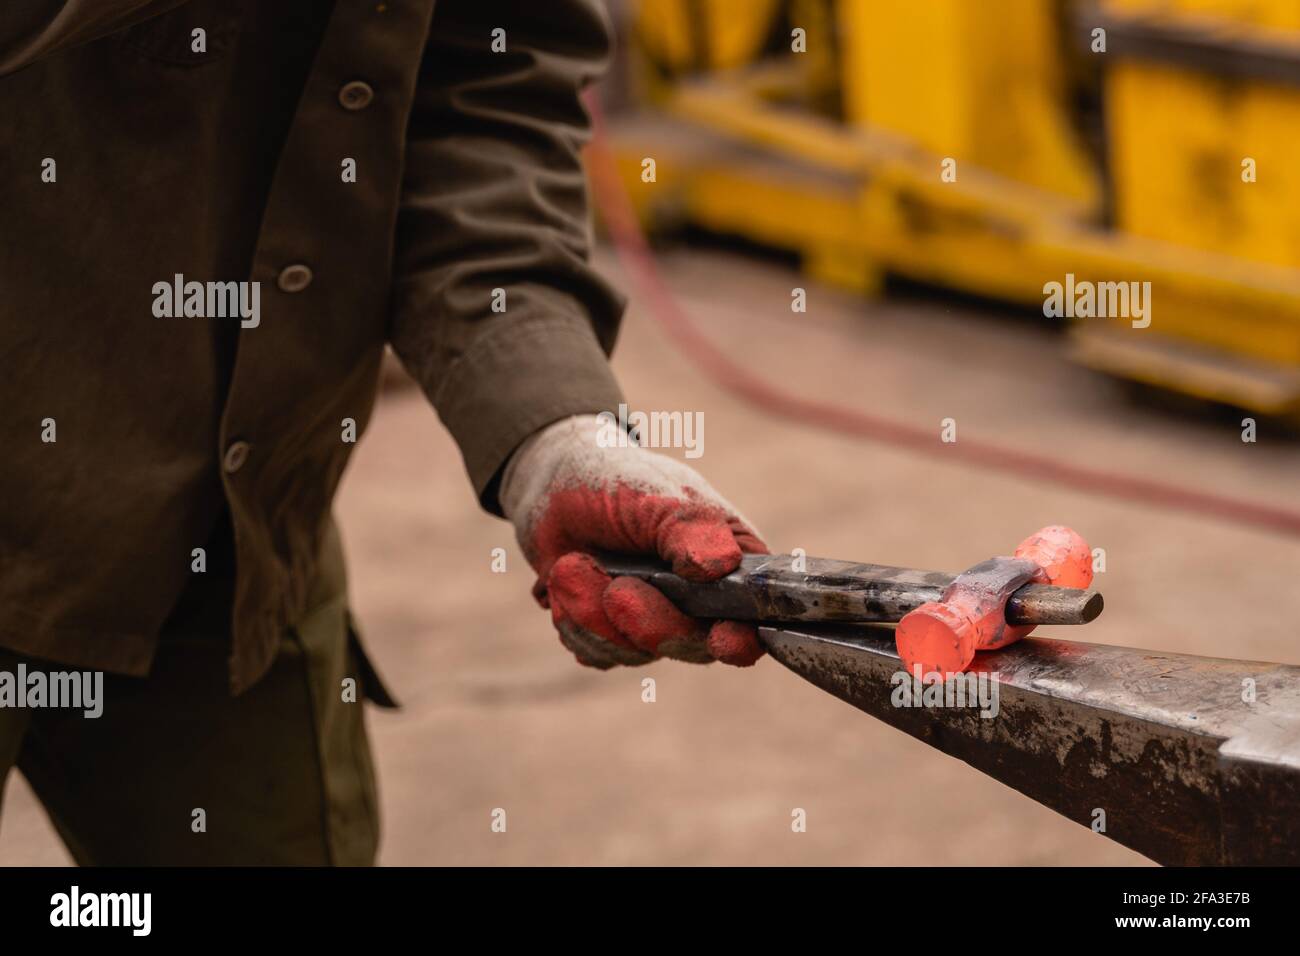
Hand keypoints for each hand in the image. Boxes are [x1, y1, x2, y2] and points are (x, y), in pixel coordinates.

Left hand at [500, 414, 766, 668]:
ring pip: (634, 653)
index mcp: (729, 563)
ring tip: (572, 564)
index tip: (722, 638)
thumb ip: (689, 528)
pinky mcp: (612, 635)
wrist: (551, 487)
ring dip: (593, 611)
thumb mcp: (654, 494)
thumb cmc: (615, 479)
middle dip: (647, 621)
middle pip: (690, 646)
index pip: (754, 615)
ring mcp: (654, 622)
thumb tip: (721, 567)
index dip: (743, 637)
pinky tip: (565, 580)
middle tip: (616, 589)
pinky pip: (596, 654)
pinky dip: (573, 619)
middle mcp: (698, 602)